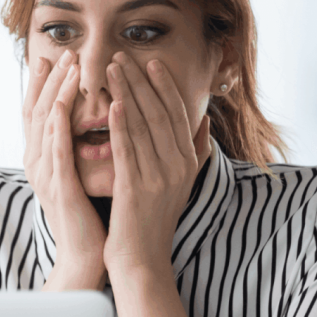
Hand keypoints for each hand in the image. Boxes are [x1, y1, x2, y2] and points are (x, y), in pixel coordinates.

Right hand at [23, 50, 106, 289]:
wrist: (87, 257)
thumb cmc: (93, 216)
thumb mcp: (87, 176)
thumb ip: (88, 148)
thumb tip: (104, 120)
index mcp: (45, 159)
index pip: (42, 113)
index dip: (47, 84)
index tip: (56, 57)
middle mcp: (38, 163)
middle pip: (39, 111)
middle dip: (50, 79)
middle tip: (62, 51)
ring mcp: (45, 174)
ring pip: (47, 123)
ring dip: (56, 91)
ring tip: (66, 66)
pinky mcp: (58, 187)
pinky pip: (56, 150)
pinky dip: (60, 124)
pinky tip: (65, 103)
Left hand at [103, 53, 210, 273]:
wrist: (142, 261)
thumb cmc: (154, 221)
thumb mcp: (181, 184)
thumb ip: (196, 151)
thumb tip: (206, 121)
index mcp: (188, 162)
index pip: (177, 114)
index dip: (164, 86)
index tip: (150, 62)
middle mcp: (177, 167)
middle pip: (159, 113)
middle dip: (140, 81)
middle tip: (122, 56)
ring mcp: (158, 178)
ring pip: (141, 126)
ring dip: (126, 93)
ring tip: (111, 69)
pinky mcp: (136, 189)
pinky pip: (128, 150)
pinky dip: (121, 126)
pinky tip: (113, 104)